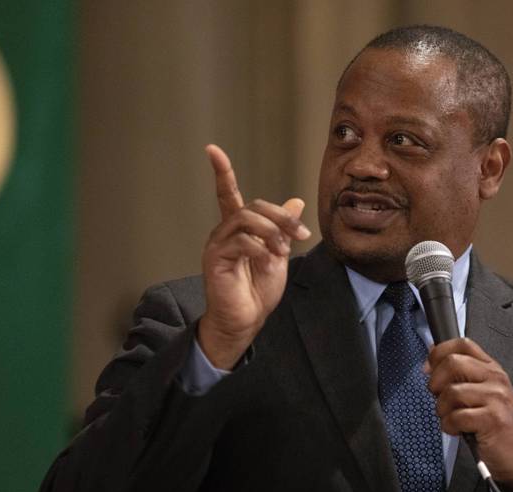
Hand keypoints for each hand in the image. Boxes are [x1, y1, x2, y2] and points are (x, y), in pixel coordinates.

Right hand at [198, 144, 310, 369]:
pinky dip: (260, 249)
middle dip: (280, 217)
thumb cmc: (258, 291)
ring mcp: (218, 245)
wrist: (247, 320)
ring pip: (246, 220)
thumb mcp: (279, 254)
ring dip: (272, 232)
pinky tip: (268, 261)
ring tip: (282, 251)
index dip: (221, 172)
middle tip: (300, 234)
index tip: (212, 150)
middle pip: (251, 206)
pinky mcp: (216, 260)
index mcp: (238, 229)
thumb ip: (284, 228)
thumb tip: (296, 201)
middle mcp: (224, 232)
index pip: (227, 194)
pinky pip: (241, 242)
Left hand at [426, 337, 512, 491]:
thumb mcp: (481, 392)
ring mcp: (497, 397)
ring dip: (442, 409)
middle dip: (436, 382)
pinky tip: (457, 430)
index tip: (429, 369)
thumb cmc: (493, 423)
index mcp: (491, 368)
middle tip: (438, 398)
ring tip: (451, 418)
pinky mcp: (493, 418)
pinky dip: (449, 426)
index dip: (439, 353)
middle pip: (452, 363)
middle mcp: (496, 378)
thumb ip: (460, 375)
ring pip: (452, 392)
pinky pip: (456, 416)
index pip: (463, 344)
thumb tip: (430, 362)